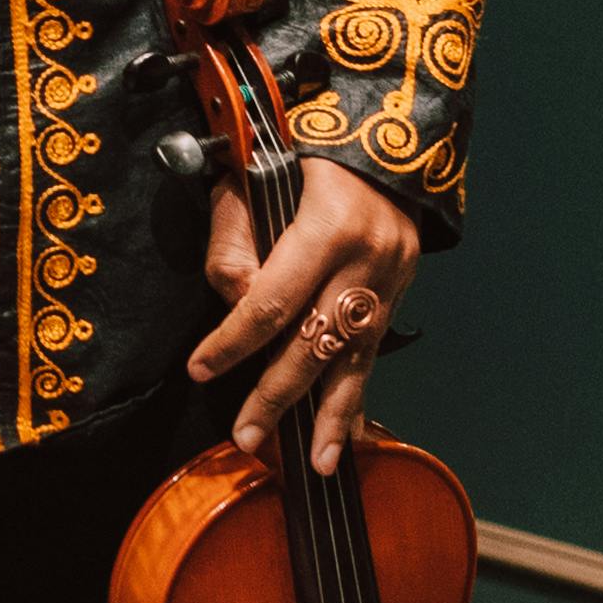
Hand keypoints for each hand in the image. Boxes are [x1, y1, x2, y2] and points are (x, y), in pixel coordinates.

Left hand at [194, 166, 420, 480]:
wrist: (383, 137)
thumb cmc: (304, 154)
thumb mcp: (252, 179)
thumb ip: (234, 244)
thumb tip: (234, 306)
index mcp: (327, 227)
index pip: (272, 302)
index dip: (233, 342)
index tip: (202, 369)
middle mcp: (367, 259)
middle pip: (315, 343)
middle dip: (277, 396)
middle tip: (246, 437)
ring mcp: (391, 278)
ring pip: (356, 361)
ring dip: (332, 418)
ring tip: (317, 464)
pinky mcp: (401, 290)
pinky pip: (372, 353)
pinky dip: (357, 396)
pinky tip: (347, 435)